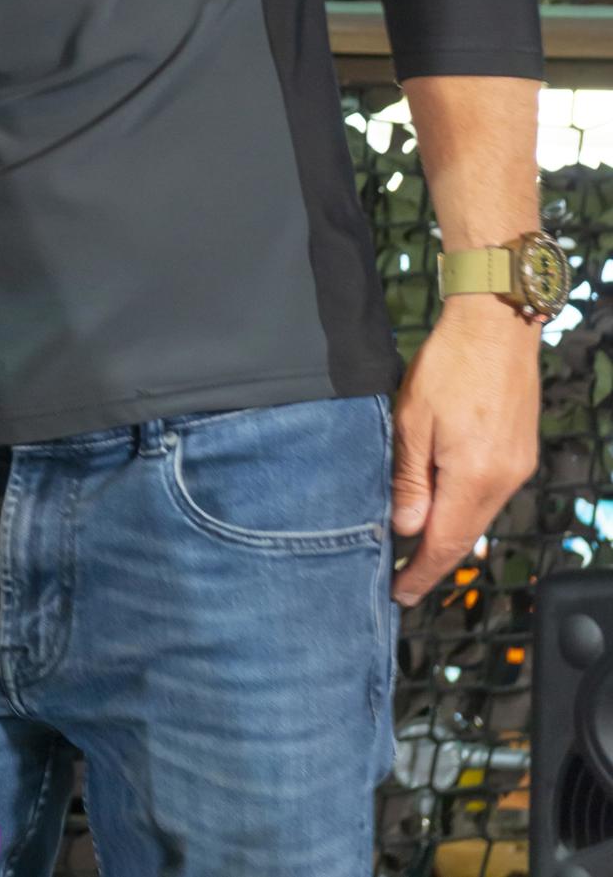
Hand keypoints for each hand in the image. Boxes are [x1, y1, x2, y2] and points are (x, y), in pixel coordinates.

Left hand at [391, 296, 540, 604]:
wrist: (497, 323)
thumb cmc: (448, 364)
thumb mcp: (412, 419)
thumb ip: (410, 479)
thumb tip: (407, 530)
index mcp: (473, 478)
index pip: (444, 544)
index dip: (421, 575)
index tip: (399, 596)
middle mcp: (503, 482)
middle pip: (464, 537)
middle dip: (433, 561)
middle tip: (403, 582)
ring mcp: (517, 469)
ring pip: (479, 518)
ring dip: (450, 535)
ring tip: (418, 550)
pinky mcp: (521, 454)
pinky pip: (490, 496)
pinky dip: (466, 510)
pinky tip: (448, 509)